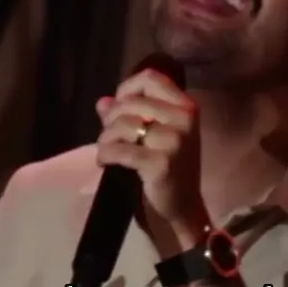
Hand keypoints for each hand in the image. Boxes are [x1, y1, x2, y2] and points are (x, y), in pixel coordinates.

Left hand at [96, 67, 209, 255]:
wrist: (183, 208)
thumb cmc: (169, 169)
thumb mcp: (156, 136)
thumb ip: (129, 115)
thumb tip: (102, 101)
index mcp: (186, 107)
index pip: (150, 78)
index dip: (126, 89)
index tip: (118, 109)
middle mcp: (183, 118)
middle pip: (131, 102)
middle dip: (111, 120)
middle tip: (109, 138)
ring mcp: (174, 140)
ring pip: (123, 125)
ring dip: (106, 139)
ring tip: (108, 152)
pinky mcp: (160, 162)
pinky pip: (119, 150)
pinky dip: (106, 155)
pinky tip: (106, 163)